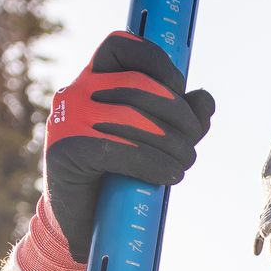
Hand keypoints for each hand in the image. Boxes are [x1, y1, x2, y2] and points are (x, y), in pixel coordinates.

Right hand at [11, 32, 216, 270]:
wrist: (82, 223)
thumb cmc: (121, 177)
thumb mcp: (156, 141)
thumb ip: (180, 117)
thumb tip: (205, 99)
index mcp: (96, 81)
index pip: (123, 47)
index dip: (159, 63)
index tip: (181, 90)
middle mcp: (78, 92)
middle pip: (139, 87)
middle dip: (178, 116)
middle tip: (191, 147)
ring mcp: (68, 119)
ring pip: (132, 118)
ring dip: (171, 144)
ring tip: (183, 165)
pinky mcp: (65, 150)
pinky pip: (120, 149)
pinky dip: (154, 163)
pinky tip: (170, 176)